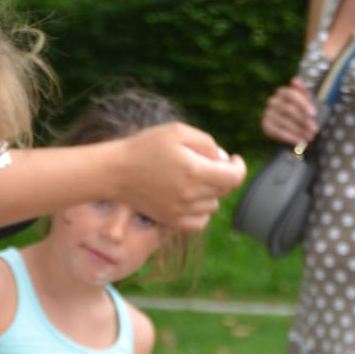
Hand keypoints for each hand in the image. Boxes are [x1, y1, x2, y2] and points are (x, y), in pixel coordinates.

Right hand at [120, 125, 245, 230]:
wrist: (115, 171)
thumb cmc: (145, 146)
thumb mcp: (177, 131)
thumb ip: (206, 143)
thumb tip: (223, 159)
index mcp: (195, 171)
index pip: (234, 177)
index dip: (239, 167)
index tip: (234, 159)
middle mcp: (190, 195)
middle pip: (224, 190)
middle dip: (222, 174)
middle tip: (205, 162)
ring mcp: (181, 211)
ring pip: (213, 205)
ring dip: (211, 192)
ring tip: (193, 178)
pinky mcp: (171, 220)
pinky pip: (200, 222)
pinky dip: (202, 212)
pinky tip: (192, 199)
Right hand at [260, 79, 319, 146]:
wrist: (291, 127)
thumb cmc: (301, 112)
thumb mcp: (305, 101)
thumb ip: (302, 92)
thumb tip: (295, 80)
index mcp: (283, 92)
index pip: (291, 94)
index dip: (303, 104)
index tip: (314, 114)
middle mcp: (273, 101)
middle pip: (289, 110)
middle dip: (304, 120)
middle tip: (315, 129)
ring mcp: (268, 113)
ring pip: (284, 122)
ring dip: (299, 131)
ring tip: (310, 137)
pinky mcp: (265, 125)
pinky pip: (277, 132)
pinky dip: (289, 137)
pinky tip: (299, 142)